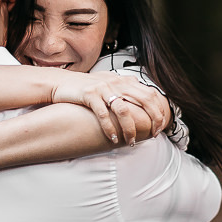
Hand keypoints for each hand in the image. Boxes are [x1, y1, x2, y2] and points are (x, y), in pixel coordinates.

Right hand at [49, 70, 170, 144]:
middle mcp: (117, 82)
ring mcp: (103, 88)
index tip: (160, 126)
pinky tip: (113, 138)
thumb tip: (142, 96)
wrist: (61, 82)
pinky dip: (110, 128)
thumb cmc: (86, 87)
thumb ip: (125, 88)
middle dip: (152, 119)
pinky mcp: (89, 95)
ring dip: (130, 129)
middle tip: (153, 134)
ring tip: (131, 142)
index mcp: (124, 80)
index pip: (150, 94)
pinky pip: (103, 114)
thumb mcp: (109, 83)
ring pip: (124, 110)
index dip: (159, 110)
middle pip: (144, 100)